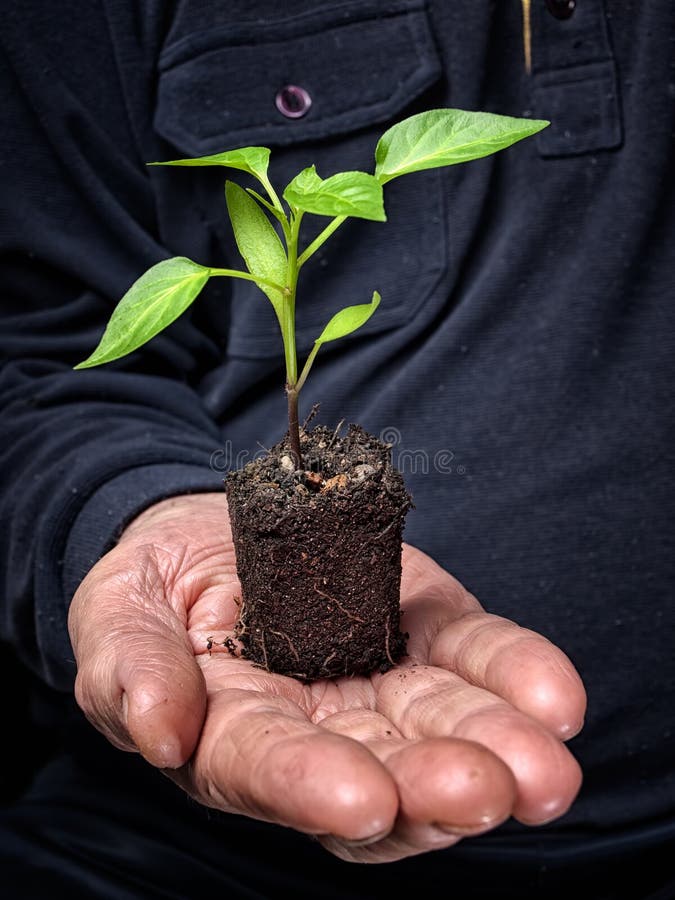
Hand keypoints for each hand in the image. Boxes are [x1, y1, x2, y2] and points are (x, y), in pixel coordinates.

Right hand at [69, 493, 585, 862]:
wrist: (212, 531)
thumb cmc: (154, 581)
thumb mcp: (119, 613)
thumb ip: (132, 670)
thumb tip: (158, 732)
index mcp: (234, 735)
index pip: (270, 772)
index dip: (312, 788)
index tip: (364, 801)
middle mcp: (318, 728)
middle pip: (379, 771)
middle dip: (434, 784)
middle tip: (487, 790)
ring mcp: (378, 679)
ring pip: (439, 726)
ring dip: (494, 745)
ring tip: (542, 763)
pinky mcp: (423, 628)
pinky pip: (472, 657)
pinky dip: (514, 673)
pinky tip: (553, 697)